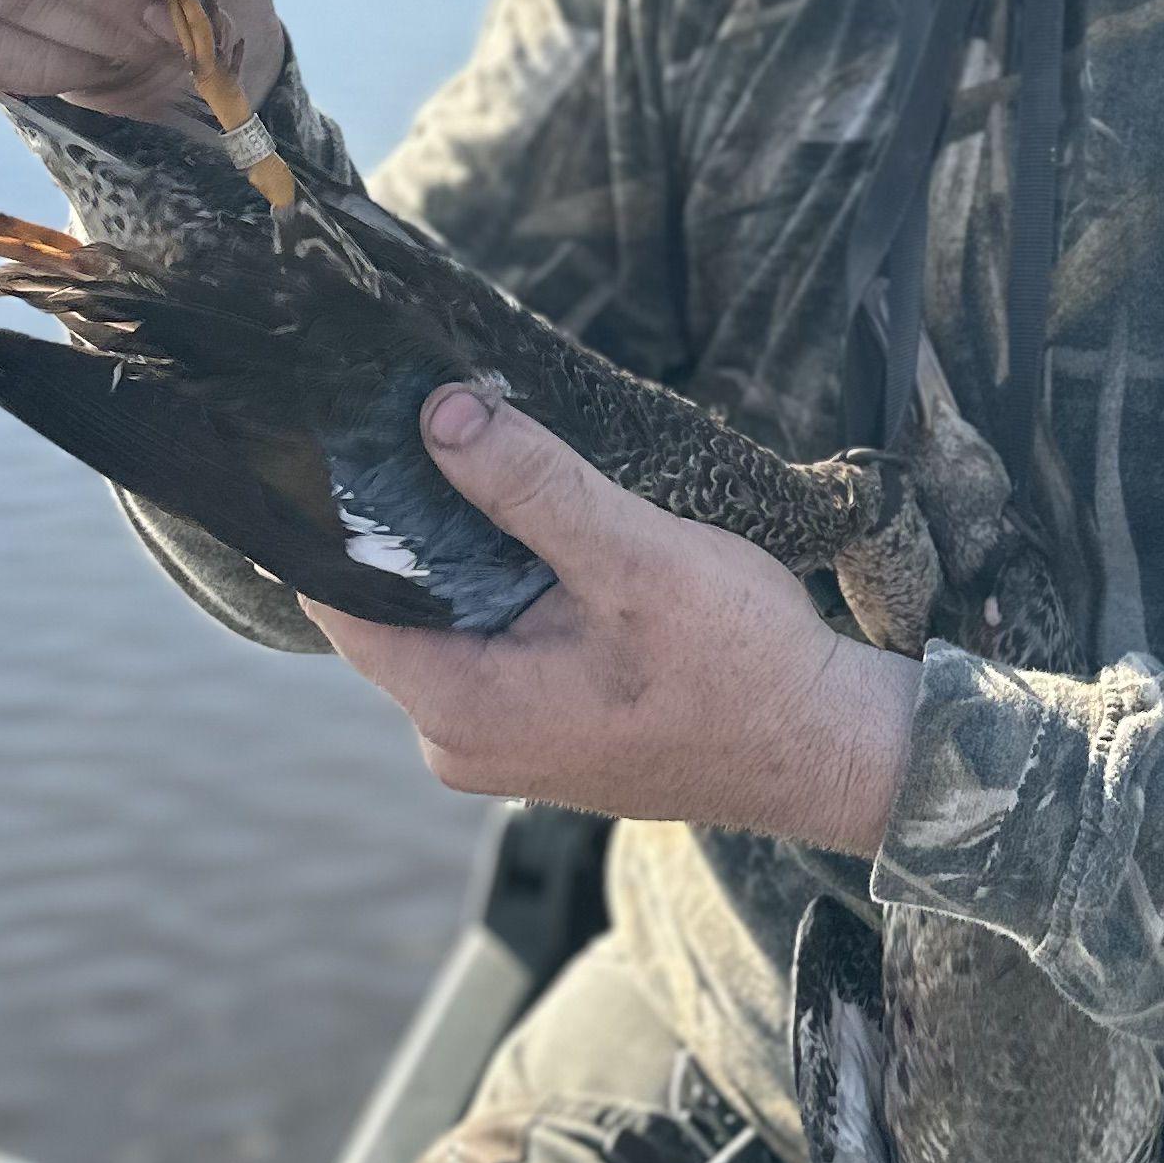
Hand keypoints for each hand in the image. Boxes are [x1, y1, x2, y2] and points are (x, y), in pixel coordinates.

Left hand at [306, 384, 922, 855]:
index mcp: (460, 709)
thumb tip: (440, 415)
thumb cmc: (742, 667)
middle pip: (391, 604)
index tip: (353, 434)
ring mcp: (499, 737)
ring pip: (444, 615)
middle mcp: (459, 739)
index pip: (343, 601)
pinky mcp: (539, 724)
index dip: (337, 516)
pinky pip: (486, 637)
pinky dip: (504, 579)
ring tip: (499, 461)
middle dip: (414, 518)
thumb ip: (530, 486)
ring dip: (468, 544)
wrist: (826, 747)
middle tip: (441, 419)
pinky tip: (544, 529)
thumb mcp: (633, 556)